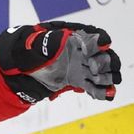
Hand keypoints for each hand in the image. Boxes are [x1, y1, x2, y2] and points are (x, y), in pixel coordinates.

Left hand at [0, 21, 121, 103]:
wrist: (27, 67)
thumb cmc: (34, 51)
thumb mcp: (40, 44)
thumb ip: (51, 40)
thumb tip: (65, 37)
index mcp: (76, 40)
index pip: (96, 38)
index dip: (100, 42)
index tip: (101, 46)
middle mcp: (83, 54)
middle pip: (104, 57)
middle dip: (104, 63)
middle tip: (93, 69)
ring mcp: (83, 68)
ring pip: (103, 73)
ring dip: (106, 78)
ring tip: (97, 81)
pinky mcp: (80, 81)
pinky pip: (95, 87)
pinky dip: (101, 91)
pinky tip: (102, 95)